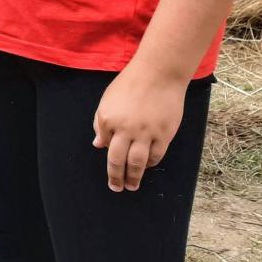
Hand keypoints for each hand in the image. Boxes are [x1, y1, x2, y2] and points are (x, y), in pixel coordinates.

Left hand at [92, 67, 186, 192]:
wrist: (158, 74)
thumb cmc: (130, 85)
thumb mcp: (107, 101)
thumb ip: (100, 123)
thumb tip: (97, 144)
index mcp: (107, 119)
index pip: (104, 145)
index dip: (107, 156)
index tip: (110, 169)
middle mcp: (125, 129)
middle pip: (118, 160)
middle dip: (116, 177)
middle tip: (117, 188)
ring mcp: (146, 132)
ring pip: (137, 162)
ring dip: (134, 177)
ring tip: (132, 187)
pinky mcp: (164, 133)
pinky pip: (156, 155)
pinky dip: (150, 163)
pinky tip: (147, 167)